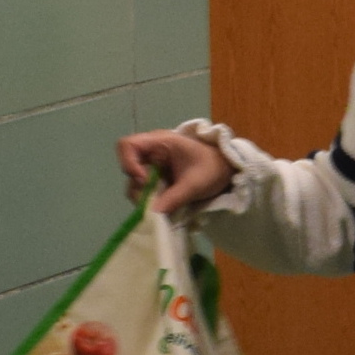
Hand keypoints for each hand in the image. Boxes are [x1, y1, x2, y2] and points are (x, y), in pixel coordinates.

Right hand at [117, 129, 236, 214]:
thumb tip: (153, 213)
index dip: (128, 163)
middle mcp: (151, 150)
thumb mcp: (195, 184)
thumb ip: (174, 198)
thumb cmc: (213, 169)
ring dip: (143, 196)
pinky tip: (164, 204)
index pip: (127, 145)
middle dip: (137, 186)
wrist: (227, 170)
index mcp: (160, 141)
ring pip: (135, 181)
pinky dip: (150, 199)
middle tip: (153, 200)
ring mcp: (153, 164)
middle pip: (128, 166)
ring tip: (161, 205)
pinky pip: (144, 188)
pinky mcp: (156, 177)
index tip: (144, 181)